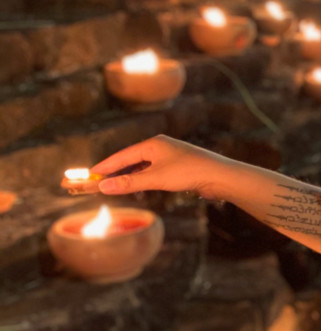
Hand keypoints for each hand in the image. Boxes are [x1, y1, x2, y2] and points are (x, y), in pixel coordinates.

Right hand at [89, 135, 231, 198]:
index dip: (105, 166)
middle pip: (131, 159)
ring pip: (143, 166)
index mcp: (153, 144)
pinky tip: (138, 185)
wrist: (220, 176)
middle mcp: (160, 147)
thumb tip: (104, 186)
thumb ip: (130, 183)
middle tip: (98, 181)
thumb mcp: (156, 178)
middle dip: (115, 171)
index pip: (122, 155)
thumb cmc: (189, 172)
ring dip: (129, 176)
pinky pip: (153, 172)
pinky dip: (142, 178)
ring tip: (114, 184)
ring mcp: (170, 156)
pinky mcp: (178, 167)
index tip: (90, 174)